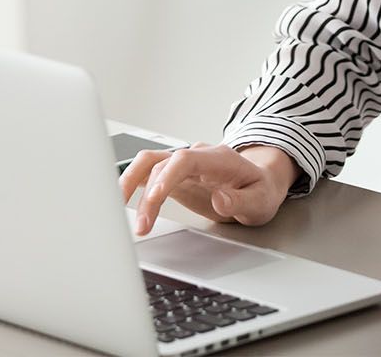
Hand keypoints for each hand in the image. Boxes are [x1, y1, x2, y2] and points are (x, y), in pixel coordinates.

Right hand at [119, 142, 293, 235]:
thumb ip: (241, 200)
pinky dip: (131, 184)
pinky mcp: (173, 175)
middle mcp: (196, 156)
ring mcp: (182, 164)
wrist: (257, 182)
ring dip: (131, 186)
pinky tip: (120, 199)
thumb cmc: (259, 190)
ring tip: (121, 212)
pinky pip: (147, 173)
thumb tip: (220, 199)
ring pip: (148, 164)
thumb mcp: (260, 201)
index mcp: (218, 158)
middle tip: (142, 224)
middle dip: (147, 194)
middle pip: (161, 164)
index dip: (167, 176)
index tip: (156, 197)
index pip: (186, 159)